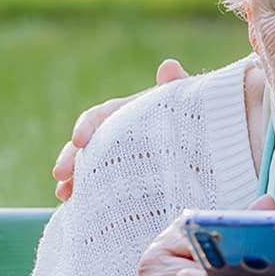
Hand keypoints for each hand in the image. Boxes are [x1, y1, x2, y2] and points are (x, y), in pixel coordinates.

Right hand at [53, 59, 189, 200]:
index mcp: (129, 114)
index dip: (87, 126)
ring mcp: (120, 160)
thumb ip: (179, 87)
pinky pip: (101, 188)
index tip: (79, 140)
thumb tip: (169, 66)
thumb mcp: (189, 104)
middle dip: (71, 158)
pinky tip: (77, 210)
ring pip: (89, 168)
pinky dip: (88, 197)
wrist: (214, 148)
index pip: (101, 116)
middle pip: (88, 145)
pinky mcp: (125, 182)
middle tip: (60, 174)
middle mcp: (118, 136)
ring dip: (73, 180)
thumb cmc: (198, 120)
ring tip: (63, 195)